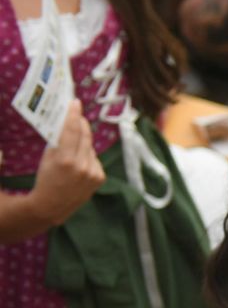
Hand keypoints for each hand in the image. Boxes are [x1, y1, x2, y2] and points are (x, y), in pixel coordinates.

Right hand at [32, 102, 104, 226]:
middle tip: (78, 113)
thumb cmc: (46, 178)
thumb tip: (67, 124)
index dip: (74, 114)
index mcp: (65, 159)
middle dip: (81, 124)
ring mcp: (93, 172)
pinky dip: (88, 156)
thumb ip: (58, 141)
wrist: (53, 205)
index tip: (75, 102)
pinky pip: (94, 159)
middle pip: (84, 136)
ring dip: (83, 142)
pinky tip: (80, 162)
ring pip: (90, 147)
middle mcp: (82, 165)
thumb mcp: (47, 157)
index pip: (72, 130)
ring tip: (74, 144)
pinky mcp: (100, 177)